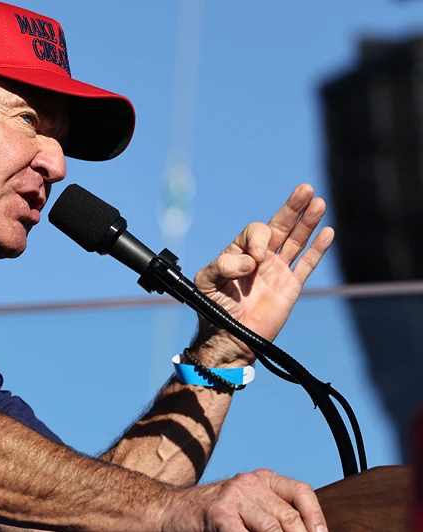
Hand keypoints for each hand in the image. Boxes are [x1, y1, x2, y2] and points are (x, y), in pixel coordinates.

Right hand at [164, 469, 326, 531]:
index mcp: (261, 479)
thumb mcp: (246, 505)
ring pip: (273, 530)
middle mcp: (249, 483)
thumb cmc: (213, 514)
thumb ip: (272, 513)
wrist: (171, 511)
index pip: (300, 492)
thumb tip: (307, 531)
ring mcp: (234, 497)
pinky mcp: (219, 514)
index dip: (316, 517)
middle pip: (289, 517)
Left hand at [191, 184, 333, 365]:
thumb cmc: (212, 309)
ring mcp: (277, 271)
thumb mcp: (206, 282)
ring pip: (296, 240)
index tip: (255, 259)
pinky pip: (307, 264)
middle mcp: (260, 257)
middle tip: (305, 190)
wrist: (228, 338)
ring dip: (307, 222)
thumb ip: (223, 265)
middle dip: (292, 208)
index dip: (257, 239)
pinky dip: (317, 249)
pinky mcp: (290, 287)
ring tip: (318, 202)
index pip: (255, 232)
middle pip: (280, 226)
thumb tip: (252, 261)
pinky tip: (327, 232)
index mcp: (238, 252)